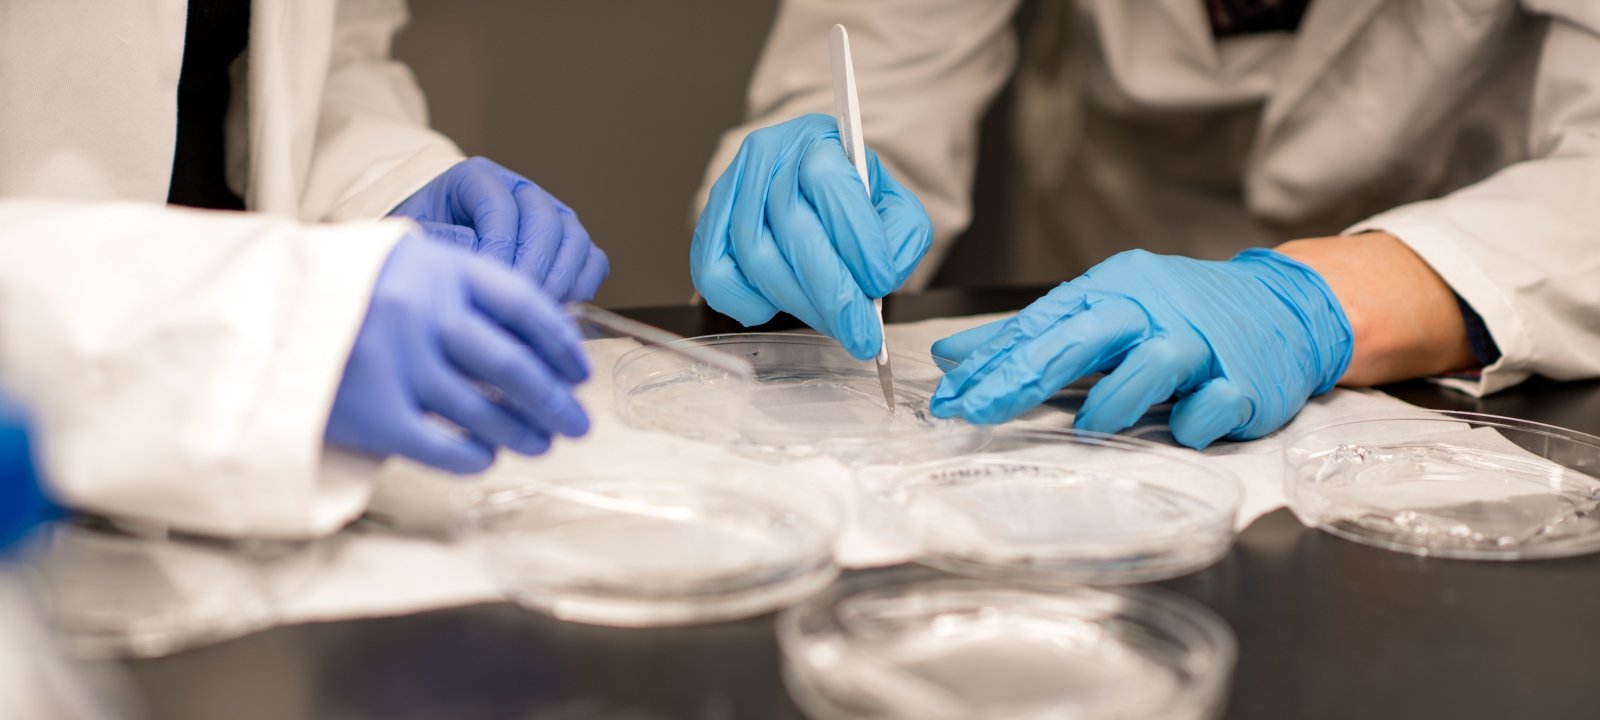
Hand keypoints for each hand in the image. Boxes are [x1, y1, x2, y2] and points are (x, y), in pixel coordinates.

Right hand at [326, 235, 590, 473]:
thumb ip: (457, 288)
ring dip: (523, 431)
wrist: (249, 315)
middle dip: (554, 398)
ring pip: (484, 409)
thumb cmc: (335, 290)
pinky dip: (475, 456)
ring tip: (542, 441)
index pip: (523, 304)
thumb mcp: (397, 261)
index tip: (579, 368)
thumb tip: (531, 339)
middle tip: (577, 420)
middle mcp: (422, 312)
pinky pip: (444, 447)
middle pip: (512, 363)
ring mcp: (397, 364)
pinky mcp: (372, 414)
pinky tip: (488, 457)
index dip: (560, 341)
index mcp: (436, 266)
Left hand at [390, 157, 608, 302]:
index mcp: (478, 178)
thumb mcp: (413, 234)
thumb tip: (480, 254)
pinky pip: (592, 260)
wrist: (432, 253)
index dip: (498, 246)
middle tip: (517, 302)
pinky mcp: (569, 244)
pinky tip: (558, 308)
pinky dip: (582, 284)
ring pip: (574, 239)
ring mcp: (552, 215)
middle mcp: (522, 191)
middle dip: (533, 266)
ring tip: (537, 309)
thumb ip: (439, 240)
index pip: (501, 206)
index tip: (487, 282)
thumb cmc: (421, 244)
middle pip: (545, 221)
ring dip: (561, 278)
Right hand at [692, 114, 932, 359]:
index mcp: (819, 140)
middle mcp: (768, 155)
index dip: (856, 240)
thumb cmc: (851, 204)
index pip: (830, 183)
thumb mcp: (891, 205)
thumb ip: (900, 235)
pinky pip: (715, 275)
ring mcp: (730, 190)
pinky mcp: (707, 227)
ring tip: (832, 323)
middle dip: (832, 292)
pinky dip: (750, 302)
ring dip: (799, 303)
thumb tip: (880, 282)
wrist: (807, 192)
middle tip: (860, 334)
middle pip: (792, 227)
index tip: (880, 283)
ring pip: (756, 256)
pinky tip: (780, 305)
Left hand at [929, 249, 1352, 448]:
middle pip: (1084, 335)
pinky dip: (1194, 420)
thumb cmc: (1180, 313)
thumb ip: (1029, 338)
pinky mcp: (1247, 381)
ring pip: (1153, 364)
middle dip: (1024, 374)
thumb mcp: (1103, 310)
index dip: (992, 363)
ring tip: (1090, 425)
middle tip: (978, 410)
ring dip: (1115, 398)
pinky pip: (1215, 404)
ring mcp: (1203, 345)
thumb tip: (953, 358)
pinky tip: (1183, 426)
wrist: (1285, 305)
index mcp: (1116, 289)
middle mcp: (1155, 310)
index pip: (1043, 324)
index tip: (950, 400)